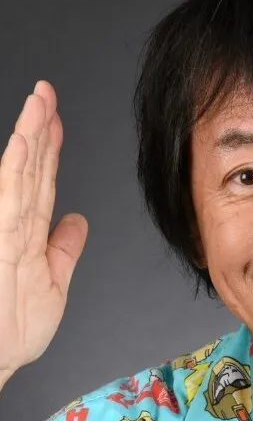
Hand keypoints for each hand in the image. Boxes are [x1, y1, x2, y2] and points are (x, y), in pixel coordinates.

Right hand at [0, 80, 87, 377]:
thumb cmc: (12, 328)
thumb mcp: (53, 283)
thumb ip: (64, 248)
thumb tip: (78, 220)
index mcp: (29, 232)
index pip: (41, 180)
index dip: (50, 148)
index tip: (57, 119)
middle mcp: (13, 224)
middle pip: (30, 168)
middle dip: (39, 128)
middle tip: (46, 93)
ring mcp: (3, 230)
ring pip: (18, 175)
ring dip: (30, 137)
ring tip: (39, 104)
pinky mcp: (1, 239)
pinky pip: (10, 199)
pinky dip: (17, 170)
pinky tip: (25, 143)